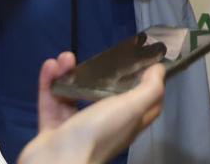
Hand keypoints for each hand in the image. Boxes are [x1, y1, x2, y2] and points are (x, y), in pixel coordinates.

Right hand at [18, 52, 164, 163]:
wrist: (57, 162)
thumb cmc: (98, 133)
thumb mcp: (132, 108)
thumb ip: (149, 89)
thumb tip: (160, 70)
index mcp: (126, 124)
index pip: (144, 105)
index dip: (146, 85)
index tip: (142, 63)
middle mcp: (103, 127)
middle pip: (105, 96)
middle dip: (99, 73)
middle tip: (97, 57)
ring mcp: (75, 129)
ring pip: (74, 96)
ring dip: (69, 74)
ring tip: (65, 58)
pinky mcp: (52, 129)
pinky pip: (51, 102)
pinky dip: (49, 83)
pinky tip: (50, 66)